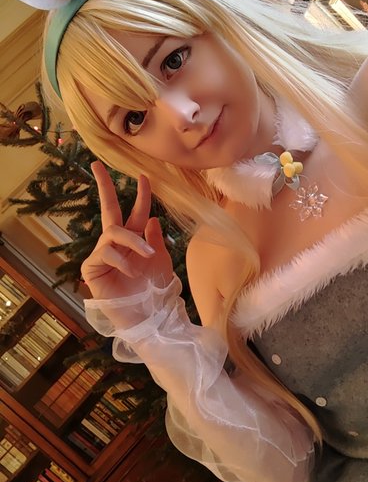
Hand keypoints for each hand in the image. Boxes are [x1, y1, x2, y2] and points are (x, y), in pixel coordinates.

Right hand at [81, 162, 173, 301]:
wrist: (148, 316)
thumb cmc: (154, 290)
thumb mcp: (160, 260)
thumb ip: (154, 239)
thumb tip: (150, 218)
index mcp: (134, 239)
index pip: (135, 211)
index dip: (140, 194)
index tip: (144, 175)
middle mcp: (116, 243)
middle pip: (109, 209)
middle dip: (104, 186)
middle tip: (97, 165)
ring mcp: (103, 255)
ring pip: (114, 232)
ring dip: (133, 241)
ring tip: (147, 256)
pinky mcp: (92, 269)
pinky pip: (105, 253)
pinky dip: (121, 260)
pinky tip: (130, 271)